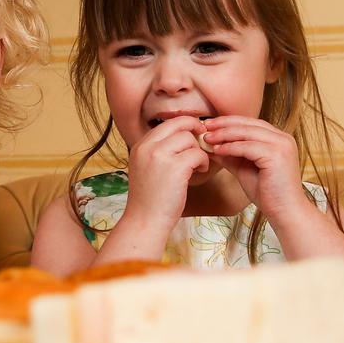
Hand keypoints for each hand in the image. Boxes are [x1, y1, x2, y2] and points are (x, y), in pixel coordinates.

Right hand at [125, 116, 208, 230]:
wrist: (145, 220)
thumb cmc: (149, 197)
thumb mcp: (145, 167)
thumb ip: (159, 150)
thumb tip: (185, 135)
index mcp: (140, 145)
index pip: (168, 122)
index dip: (185, 125)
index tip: (195, 133)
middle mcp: (148, 147)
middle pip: (180, 124)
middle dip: (196, 131)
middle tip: (203, 143)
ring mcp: (160, 156)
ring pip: (190, 139)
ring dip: (199, 151)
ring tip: (197, 165)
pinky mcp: (175, 168)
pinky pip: (198, 155)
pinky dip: (203, 162)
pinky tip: (200, 172)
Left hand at [203, 116, 306, 219]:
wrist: (284, 211)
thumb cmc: (266, 192)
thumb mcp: (243, 168)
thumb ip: (229, 155)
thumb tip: (209, 146)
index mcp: (277, 139)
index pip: (250, 123)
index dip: (228, 122)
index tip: (209, 124)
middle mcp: (282, 138)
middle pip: (248, 124)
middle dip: (223, 124)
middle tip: (204, 127)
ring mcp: (282, 145)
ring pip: (247, 132)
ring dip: (224, 134)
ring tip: (207, 138)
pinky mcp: (277, 155)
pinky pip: (248, 147)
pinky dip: (230, 147)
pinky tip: (217, 150)